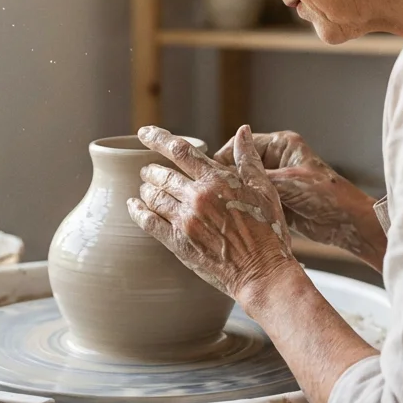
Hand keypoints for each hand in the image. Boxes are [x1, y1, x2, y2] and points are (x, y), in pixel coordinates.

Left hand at [127, 125, 298, 305]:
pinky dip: (137, 211)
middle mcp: (198, 197)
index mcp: (218, 180)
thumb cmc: (268, 231)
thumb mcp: (264, 189)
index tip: (143, 133)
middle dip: (151, 170)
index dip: (158, 138)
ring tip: (144, 188)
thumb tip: (242, 131)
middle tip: (147, 170)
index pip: (180, 150)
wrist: (262, 272)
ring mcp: (186, 221)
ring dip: (145, 189)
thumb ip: (248, 159)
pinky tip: (134, 206)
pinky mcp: (178, 243)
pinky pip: (149, 222)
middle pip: (162, 174)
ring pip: (153, 196)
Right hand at [215, 130, 384, 266]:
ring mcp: (276, 181)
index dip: (224, 160)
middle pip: (239, 166)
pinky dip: (243, 207)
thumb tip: (226, 175)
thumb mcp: (288, 183)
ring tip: (217, 207)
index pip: (241, 146)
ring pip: (244, 185)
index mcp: (280, 145)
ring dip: (234, 195)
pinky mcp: (276, 200)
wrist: (348, 222)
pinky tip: (230, 216)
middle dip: (226, 179)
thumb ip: (257, 178)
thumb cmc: (327, 195)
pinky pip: (252, 200)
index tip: (209, 175)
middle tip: (210, 194)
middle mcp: (276, 160)